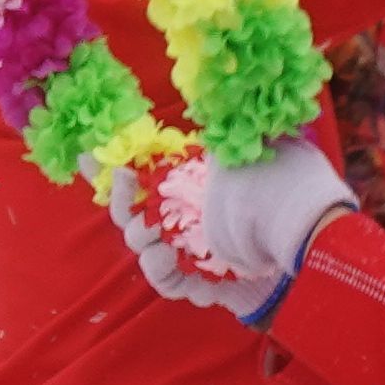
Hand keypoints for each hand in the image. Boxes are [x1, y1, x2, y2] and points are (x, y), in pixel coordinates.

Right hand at [105, 138, 352, 316]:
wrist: (297, 252)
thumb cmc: (271, 202)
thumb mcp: (250, 164)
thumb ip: (228, 140)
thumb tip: (219, 102)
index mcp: (178, 187)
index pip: (132, 174)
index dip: (103, 166)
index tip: (88, 153)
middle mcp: (171, 218)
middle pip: (125, 212)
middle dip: (122, 198)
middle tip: (129, 181)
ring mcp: (177, 251)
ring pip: (138, 246)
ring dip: (142, 236)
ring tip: (155, 229)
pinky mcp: (189, 281)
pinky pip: (163, 279)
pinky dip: (163, 270)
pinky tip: (171, 259)